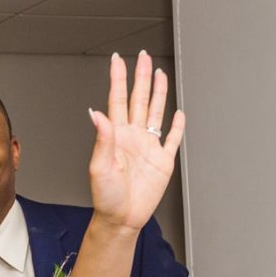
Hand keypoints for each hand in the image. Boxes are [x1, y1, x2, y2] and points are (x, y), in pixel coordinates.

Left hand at [87, 52, 183, 234]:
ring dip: (158, 92)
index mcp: (117, 136)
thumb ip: (102, 140)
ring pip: (156, 112)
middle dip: (140, 77)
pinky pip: (172, 139)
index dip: (119, 79)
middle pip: (139, 100)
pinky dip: (176, 126)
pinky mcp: (163, 161)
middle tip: (142, 57)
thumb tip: (97, 114)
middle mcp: (133, 137)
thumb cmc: (106, 198)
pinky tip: (178, 113)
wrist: (122, 219)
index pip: (117, 100)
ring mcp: (149, 147)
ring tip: (158, 73)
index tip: (118, 59)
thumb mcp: (100, 168)